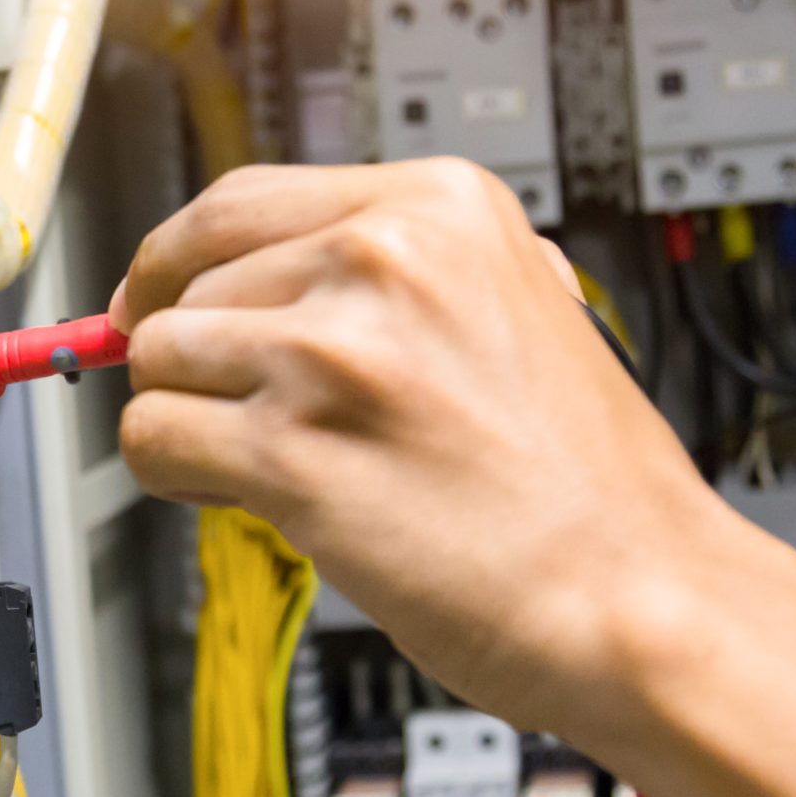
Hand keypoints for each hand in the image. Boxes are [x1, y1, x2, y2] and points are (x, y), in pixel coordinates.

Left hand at [113, 159, 768, 733]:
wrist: (642, 594)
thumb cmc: (587, 485)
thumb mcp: (518, 305)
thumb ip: (403, 278)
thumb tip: (270, 278)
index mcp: (439, 206)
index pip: (237, 202)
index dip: (176, 260)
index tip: (154, 299)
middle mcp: (382, 258)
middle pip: (185, 282)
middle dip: (186, 355)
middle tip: (221, 408)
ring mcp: (332, 352)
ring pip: (156, 360)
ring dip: (185, 418)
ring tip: (261, 464)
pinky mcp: (294, 451)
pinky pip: (153, 439)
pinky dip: (175, 475)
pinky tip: (244, 498)